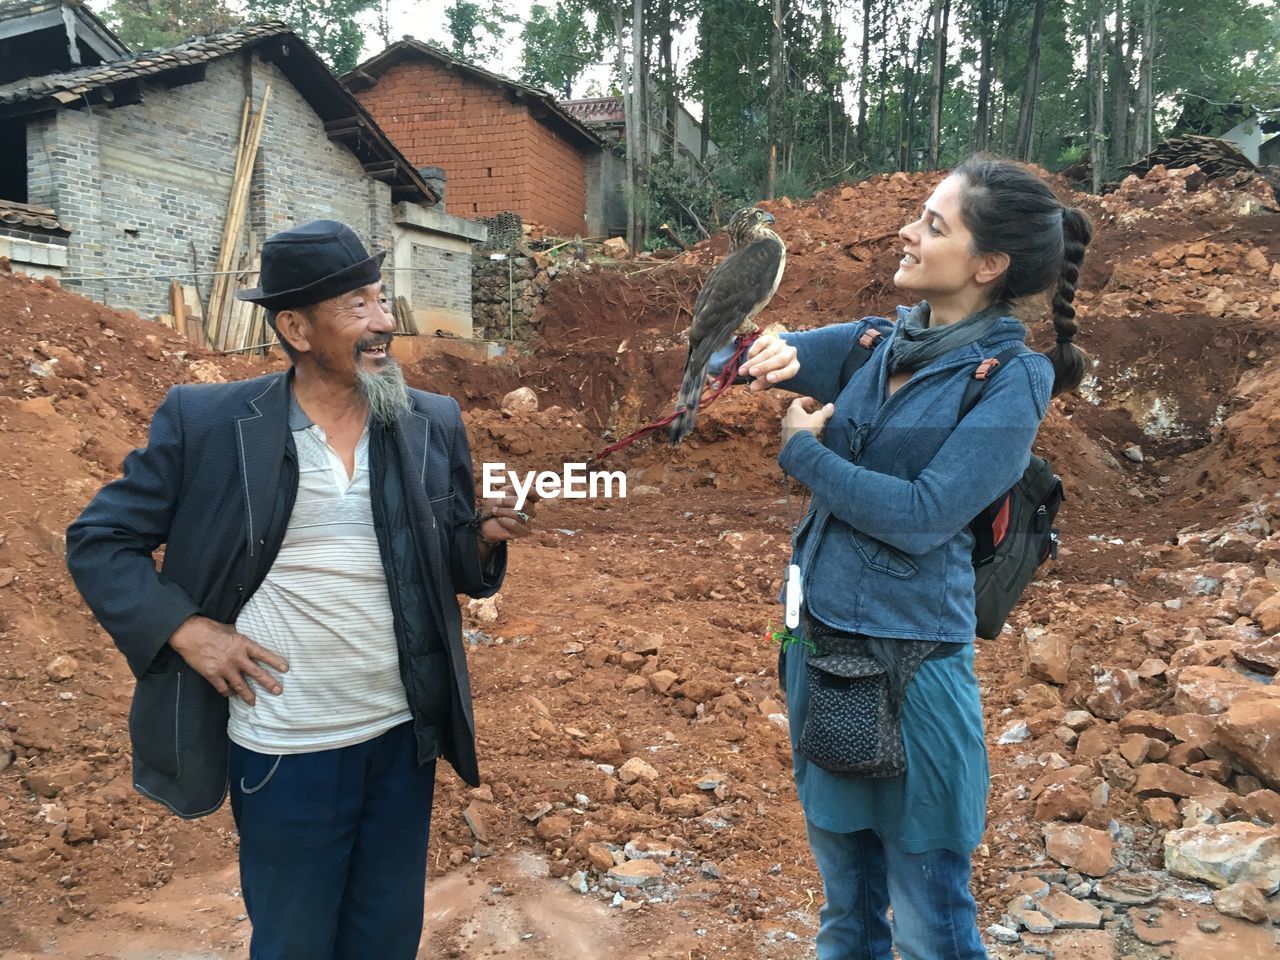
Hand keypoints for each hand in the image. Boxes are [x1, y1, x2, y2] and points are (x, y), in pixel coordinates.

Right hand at [168, 615, 286, 705]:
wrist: (190, 634)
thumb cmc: (211, 628)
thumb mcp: (231, 629)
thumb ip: (240, 639)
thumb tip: (247, 643)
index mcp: (243, 644)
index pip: (264, 654)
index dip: (275, 662)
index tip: (285, 669)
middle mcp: (237, 658)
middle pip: (256, 673)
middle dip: (269, 683)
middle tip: (278, 691)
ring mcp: (225, 668)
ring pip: (241, 686)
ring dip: (248, 695)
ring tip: (254, 702)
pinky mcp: (212, 675)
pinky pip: (223, 688)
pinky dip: (228, 693)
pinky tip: (231, 695)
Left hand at [477, 486, 536, 543]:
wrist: (485, 520)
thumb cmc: (496, 504)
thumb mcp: (505, 491)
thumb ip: (518, 487)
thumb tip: (528, 481)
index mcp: (529, 499)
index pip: (536, 493)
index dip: (528, 490)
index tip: (518, 489)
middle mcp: (531, 511)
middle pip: (524, 503)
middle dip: (507, 501)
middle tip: (497, 502)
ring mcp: (528, 522)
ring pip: (517, 513)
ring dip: (502, 511)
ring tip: (495, 511)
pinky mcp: (523, 532)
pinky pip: (514, 524)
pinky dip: (504, 520)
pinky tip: (500, 520)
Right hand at [741, 334, 798, 392]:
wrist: (770, 355)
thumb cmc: (771, 370)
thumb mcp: (768, 379)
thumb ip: (762, 384)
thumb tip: (752, 387)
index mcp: (793, 366)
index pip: (790, 370)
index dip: (780, 374)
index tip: (769, 378)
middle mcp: (790, 353)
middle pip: (779, 359)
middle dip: (765, 366)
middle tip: (752, 372)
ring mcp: (780, 344)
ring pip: (768, 353)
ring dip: (754, 362)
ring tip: (743, 370)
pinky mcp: (769, 338)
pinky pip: (761, 343)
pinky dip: (753, 352)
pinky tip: (748, 359)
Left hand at [782, 397, 834, 444]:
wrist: (798, 447)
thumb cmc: (807, 429)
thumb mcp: (819, 418)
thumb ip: (825, 411)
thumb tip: (830, 406)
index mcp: (793, 411)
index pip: (798, 401)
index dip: (805, 400)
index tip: (811, 401)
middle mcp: (786, 419)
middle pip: (793, 413)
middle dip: (802, 412)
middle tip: (810, 413)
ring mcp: (784, 430)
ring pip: (791, 424)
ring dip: (798, 423)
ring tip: (807, 426)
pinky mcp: (784, 440)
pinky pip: (790, 435)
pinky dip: (796, 434)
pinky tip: (802, 437)